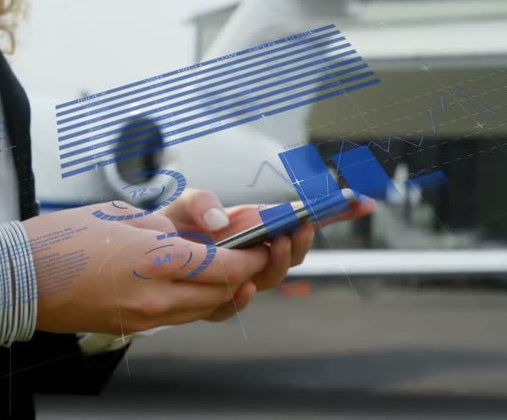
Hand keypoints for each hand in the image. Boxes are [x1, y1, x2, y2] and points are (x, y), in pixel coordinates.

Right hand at [23, 189, 375, 333]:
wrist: (15, 280)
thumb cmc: (63, 239)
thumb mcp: (126, 213)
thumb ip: (180, 218)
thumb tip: (220, 220)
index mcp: (154, 262)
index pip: (228, 265)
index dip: (258, 251)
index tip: (274, 233)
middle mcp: (157, 298)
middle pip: (230, 290)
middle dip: (261, 266)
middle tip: (277, 242)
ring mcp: (149, 319)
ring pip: (214, 308)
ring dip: (241, 284)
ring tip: (257, 256)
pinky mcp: (140, 327)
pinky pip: (190, 316)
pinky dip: (214, 298)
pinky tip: (222, 277)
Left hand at [156, 189, 376, 320]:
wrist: (143, 258)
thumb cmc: (171, 228)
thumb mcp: (185, 203)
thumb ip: (201, 201)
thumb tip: (221, 221)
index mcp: (259, 226)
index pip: (305, 219)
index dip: (336, 211)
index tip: (363, 201)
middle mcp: (257, 253)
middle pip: (296, 252)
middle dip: (304, 240)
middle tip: (301, 227)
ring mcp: (241, 277)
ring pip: (273, 277)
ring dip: (281, 262)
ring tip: (277, 243)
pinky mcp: (217, 300)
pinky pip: (236, 304)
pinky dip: (244, 298)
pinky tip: (245, 286)